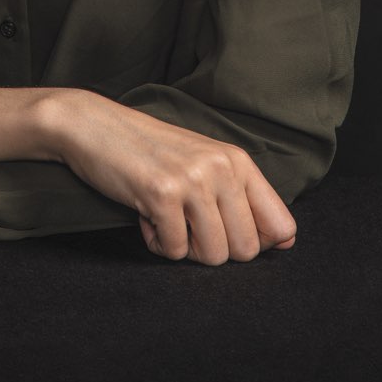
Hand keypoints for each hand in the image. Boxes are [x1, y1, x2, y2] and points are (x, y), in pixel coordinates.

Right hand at [49, 93, 296, 265]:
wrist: (93, 126)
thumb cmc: (149, 150)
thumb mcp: (203, 163)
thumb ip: (243, 197)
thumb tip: (287, 241)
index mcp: (237, 160)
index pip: (281, 223)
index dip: (258, 242)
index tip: (225, 231)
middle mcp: (221, 167)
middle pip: (246, 250)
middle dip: (214, 248)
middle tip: (186, 223)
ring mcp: (193, 179)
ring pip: (214, 255)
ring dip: (185, 247)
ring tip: (165, 217)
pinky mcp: (162, 194)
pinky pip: (175, 251)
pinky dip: (157, 243)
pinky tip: (144, 214)